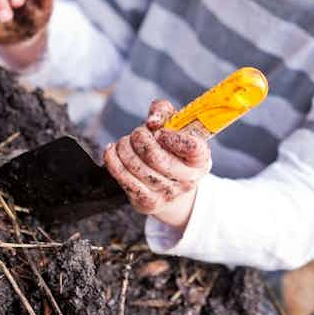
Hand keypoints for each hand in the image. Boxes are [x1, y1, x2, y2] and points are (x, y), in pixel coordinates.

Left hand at [104, 100, 211, 230]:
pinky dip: (112, 161)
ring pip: (136, 167)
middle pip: (155, 157)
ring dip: (124, 148)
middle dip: (139, 138)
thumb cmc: (171, 148)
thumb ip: (163, 111)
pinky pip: (124, 180)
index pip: (192, 148)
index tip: (160, 132)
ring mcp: (168, 194)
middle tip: (137, 133)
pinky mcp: (148, 203)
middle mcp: (188, 180)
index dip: (172, 137)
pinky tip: (112, 152)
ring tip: (125, 142)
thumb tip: (152, 121)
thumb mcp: (173, 126)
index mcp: (201, 160)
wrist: (171, 184)